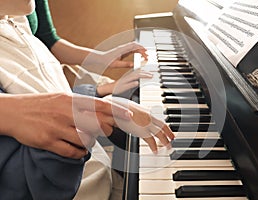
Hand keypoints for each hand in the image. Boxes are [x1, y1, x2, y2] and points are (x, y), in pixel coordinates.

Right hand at [0, 93, 131, 158]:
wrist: (13, 112)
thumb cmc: (40, 105)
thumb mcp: (60, 97)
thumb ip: (79, 104)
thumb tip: (100, 110)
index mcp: (69, 100)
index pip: (98, 105)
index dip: (116, 110)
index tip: (128, 115)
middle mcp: (65, 113)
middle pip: (96, 123)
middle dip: (105, 130)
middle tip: (105, 131)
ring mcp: (57, 127)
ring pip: (85, 139)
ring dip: (90, 142)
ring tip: (87, 140)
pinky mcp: (48, 141)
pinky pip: (72, 151)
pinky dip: (80, 153)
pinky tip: (79, 150)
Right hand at [96, 69, 151, 95]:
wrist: (108, 89)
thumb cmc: (118, 86)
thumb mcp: (126, 82)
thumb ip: (132, 81)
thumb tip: (140, 81)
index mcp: (128, 76)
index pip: (137, 72)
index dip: (144, 71)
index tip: (151, 72)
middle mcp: (126, 78)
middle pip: (137, 74)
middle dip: (145, 74)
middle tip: (152, 75)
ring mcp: (124, 82)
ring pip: (133, 77)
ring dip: (141, 76)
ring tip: (148, 76)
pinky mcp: (121, 87)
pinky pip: (127, 85)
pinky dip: (132, 84)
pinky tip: (137, 83)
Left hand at [105, 42, 147, 67]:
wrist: (99, 59)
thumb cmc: (106, 61)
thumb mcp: (116, 64)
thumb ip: (126, 64)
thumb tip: (134, 65)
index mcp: (122, 50)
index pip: (134, 47)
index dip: (141, 50)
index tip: (145, 55)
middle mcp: (122, 48)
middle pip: (135, 45)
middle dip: (142, 49)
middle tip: (147, 54)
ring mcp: (122, 49)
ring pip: (133, 46)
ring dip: (139, 49)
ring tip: (144, 54)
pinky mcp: (121, 51)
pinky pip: (130, 49)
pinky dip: (136, 50)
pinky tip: (137, 54)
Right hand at [106, 96, 174, 152]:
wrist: (113, 108)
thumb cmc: (117, 108)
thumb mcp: (128, 109)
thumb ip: (134, 114)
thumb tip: (133, 117)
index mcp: (146, 111)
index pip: (158, 119)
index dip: (164, 125)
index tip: (168, 130)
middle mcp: (148, 117)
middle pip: (163, 126)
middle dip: (169, 133)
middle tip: (172, 138)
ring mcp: (146, 124)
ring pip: (160, 134)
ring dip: (165, 141)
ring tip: (168, 147)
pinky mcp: (141, 131)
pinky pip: (151, 141)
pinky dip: (154, 147)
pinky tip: (156, 151)